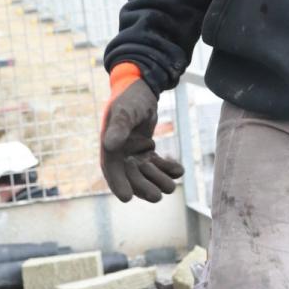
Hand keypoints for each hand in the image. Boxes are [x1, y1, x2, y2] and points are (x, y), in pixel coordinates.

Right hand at [100, 66, 183, 203]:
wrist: (143, 90)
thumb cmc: (130, 99)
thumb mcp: (125, 111)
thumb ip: (119, 128)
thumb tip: (109, 146)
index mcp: (110, 147)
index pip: (112, 171)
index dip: (118, 185)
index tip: (126, 199)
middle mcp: (121, 155)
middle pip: (131, 178)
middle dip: (144, 188)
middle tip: (157, 196)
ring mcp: (134, 155)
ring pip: (146, 175)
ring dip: (158, 180)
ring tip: (171, 182)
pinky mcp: (147, 152)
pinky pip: (158, 166)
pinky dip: (168, 169)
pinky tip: (179, 170)